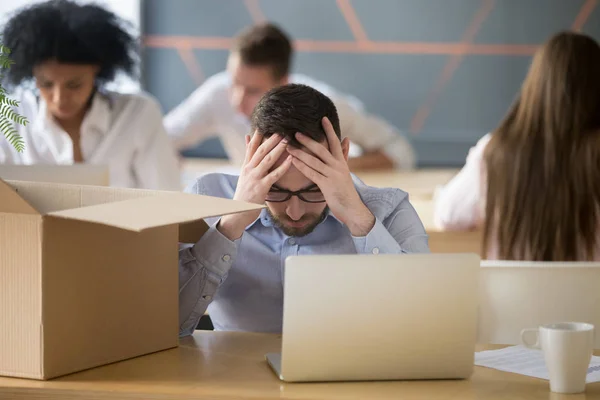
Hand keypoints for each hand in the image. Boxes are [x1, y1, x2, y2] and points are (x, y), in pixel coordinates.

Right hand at [218, 132, 291, 239]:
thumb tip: (248, 137)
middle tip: (282, 128)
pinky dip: (283, 166)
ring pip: (267, 160)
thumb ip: (248, 156)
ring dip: (277, 149)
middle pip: (260, 150)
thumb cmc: (244, 193)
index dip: (259, 135)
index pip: (252, 146)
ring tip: (287, 139)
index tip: (266, 123)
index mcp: (246, 165)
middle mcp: (249, 169)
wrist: (237, 212)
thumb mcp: (244, 173)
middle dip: (271, 139)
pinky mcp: (261, 187)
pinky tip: (291, 160)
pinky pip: (274, 174)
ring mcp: (255, 178)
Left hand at [287, 117, 375, 236]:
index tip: (323, 118)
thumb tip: (346, 138)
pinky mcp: (327, 185)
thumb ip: (343, 155)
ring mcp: (332, 175)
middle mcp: (337, 166)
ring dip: (300, 153)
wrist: (352, 208)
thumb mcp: (345, 170)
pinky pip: (312, 174)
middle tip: (295, 132)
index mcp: (341, 162)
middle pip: (321, 149)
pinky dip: (302, 167)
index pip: (335, 142)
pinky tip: (293, 161)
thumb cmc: (346, 190)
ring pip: (314, 161)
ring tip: (288, 146)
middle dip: (308, 140)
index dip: (329, 130)